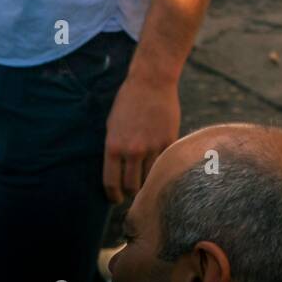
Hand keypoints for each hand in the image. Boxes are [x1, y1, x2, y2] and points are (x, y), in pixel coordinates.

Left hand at [103, 73, 180, 203]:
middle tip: (133, 191)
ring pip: (151, 177)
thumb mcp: (112, 127)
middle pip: (133, 186)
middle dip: (132, 192)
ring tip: (147, 179)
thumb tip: (118, 173)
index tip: (116, 199)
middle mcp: (133, 151)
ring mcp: (153, 147)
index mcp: (113, 147)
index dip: (114, 196)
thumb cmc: (127, 103)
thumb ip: (114, 151)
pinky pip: (165, 162)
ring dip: (148, 180)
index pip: (112, 183)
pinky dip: (162, 166)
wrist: (151, 82)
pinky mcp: (170, 141)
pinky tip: (160, 164)